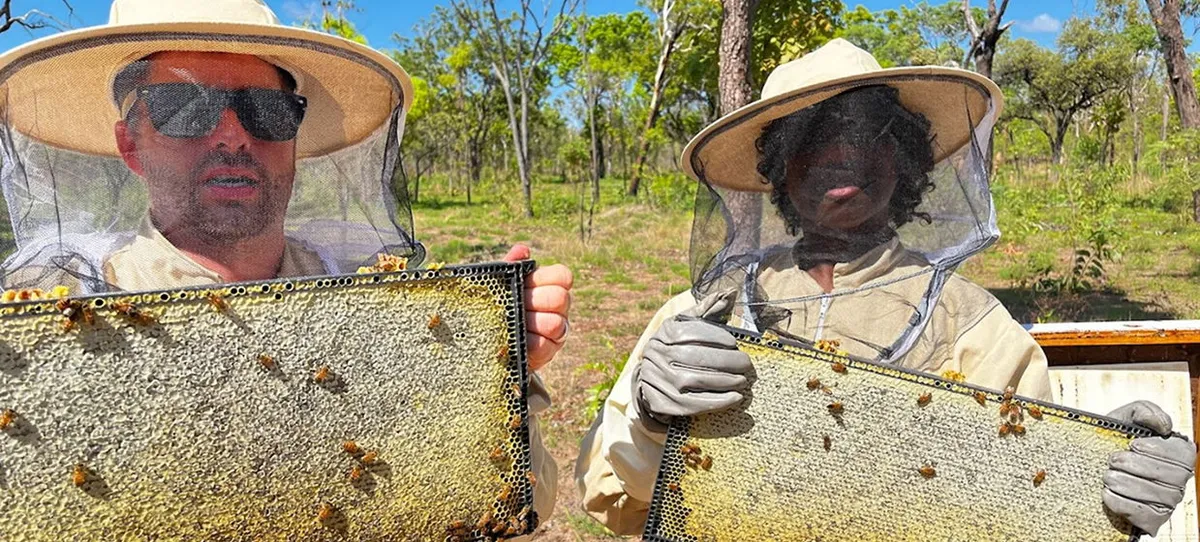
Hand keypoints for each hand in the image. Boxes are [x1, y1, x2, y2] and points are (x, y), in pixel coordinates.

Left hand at [503, 245, 571, 372]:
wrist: (488, 339)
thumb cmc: (499, 304)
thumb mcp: (501, 284)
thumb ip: (511, 266)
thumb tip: (522, 250)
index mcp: (550, 285)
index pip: (563, 276)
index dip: (545, 278)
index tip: (527, 283)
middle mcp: (559, 307)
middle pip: (560, 298)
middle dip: (535, 300)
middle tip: (517, 304)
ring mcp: (557, 330)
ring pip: (556, 323)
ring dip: (532, 323)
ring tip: (515, 322)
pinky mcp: (549, 351)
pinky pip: (545, 345)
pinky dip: (528, 342)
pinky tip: (515, 339)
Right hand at [634, 291, 752, 431]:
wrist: (649, 380)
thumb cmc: (677, 348)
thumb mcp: (686, 326)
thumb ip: (707, 310)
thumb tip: (729, 292)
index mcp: (664, 334)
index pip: (691, 333)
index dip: (715, 337)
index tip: (734, 343)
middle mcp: (657, 356)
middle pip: (696, 358)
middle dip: (726, 361)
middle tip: (746, 364)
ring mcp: (658, 380)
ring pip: (695, 381)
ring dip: (725, 382)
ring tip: (743, 381)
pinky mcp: (662, 402)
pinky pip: (693, 404)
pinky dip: (717, 401)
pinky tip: (734, 398)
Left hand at [1103, 400, 1196, 535]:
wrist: (1089, 460)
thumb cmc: (1113, 438)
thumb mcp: (1126, 417)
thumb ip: (1145, 411)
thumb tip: (1163, 425)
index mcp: (1178, 454)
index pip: (1182, 455)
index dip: (1158, 450)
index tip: (1132, 445)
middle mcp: (1178, 480)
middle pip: (1170, 476)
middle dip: (1136, 466)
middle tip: (1112, 460)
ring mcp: (1167, 502)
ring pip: (1156, 495)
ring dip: (1125, 483)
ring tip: (1107, 476)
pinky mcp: (1152, 519)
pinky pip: (1143, 515)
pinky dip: (1121, 503)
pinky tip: (1107, 493)